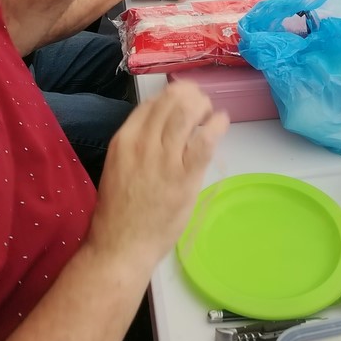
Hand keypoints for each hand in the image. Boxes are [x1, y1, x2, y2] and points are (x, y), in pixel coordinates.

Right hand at [89, 81, 228, 262]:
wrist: (121, 246)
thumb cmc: (120, 210)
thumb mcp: (119, 165)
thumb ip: (139, 142)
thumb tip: (163, 123)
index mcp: (124, 139)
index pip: (152, 102)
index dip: (172, 95)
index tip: (184, 100)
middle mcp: (143, 143)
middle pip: (171, 100)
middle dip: (190, 94)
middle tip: (200, 104)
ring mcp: (164, 159)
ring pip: (187, 113)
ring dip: (203, 105)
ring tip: (209, 113)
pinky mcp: (185, 177)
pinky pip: (204, 140)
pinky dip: (217, 124)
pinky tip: (221, 122)